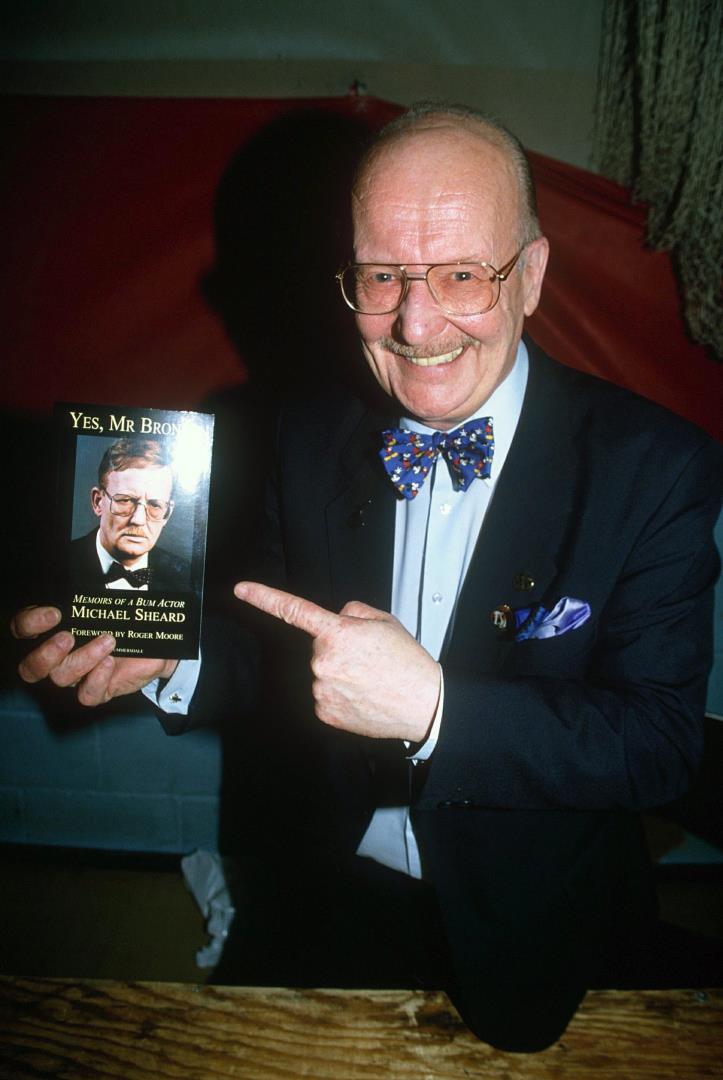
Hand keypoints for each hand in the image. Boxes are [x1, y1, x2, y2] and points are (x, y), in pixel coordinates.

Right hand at [11, 605, 177, 706]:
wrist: (156, 642)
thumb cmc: (124, 618)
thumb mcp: (106, 603)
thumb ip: (87, 599)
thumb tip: (82, 588)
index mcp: (52, 631)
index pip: (23, 630)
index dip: (30, 624)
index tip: (53, 613)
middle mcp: (58, 658)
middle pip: (30, 668)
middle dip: (46, 654)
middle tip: (68, 637)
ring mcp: (77, 677)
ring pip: (61, 678)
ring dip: (84, 658)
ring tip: (109, 640)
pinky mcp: (98, 690)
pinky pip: (87, 695)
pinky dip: (97, 678)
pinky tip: (110, 662)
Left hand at [234, 582, 439, 741]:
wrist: (423, 704)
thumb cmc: (407, 663)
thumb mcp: (384, 622)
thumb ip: (352, 612)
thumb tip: (337, 619)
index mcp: (337, 633)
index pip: (292, 610)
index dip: (263, 597)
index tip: (241, 589)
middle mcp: (323, 661)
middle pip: (319, 647)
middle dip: (337, 649)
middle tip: (368, 659)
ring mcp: (320, 689)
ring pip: (321, 673)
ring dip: (340, 673)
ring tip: (369, 680)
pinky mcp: (324, 712)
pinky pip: (324, 696)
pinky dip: (340, 695)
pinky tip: (362, 696)